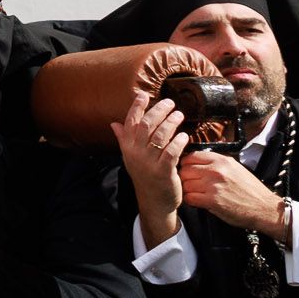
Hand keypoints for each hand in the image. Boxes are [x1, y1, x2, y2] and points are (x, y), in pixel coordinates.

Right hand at [111, 91, 187, 250]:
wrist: (154, 202)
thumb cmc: (144, 176)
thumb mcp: (131, 157)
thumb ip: (124, 139)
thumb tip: (114, 123)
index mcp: (127, 147)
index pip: (130, 121)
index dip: (137, 106)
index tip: (144, 95)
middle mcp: (136, 153)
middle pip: (146, 124)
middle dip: (159, 110)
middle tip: (170, 103)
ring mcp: (149, 162)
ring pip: (160, 135)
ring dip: (171, 122)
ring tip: (179, 115)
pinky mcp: (164, 171)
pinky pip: (172, 151)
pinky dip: (179, 141)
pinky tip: (184, 135)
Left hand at [177, 151, 288, 240]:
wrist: (264, 208)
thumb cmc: (250, 190)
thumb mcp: (236, 168)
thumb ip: (217, 163)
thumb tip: (200, 161)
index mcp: (222, 160)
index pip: (192, 156)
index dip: (187, 164)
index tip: (189, 170)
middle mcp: (216, 170)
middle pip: (185, 169)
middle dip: (185, 178)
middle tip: (190, 184)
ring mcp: (213, 185)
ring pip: (185, 184)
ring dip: (187, 190)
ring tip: (195, 194)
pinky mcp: (212, 200)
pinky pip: (189, 198)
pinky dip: (190, 201)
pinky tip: (198, 202)